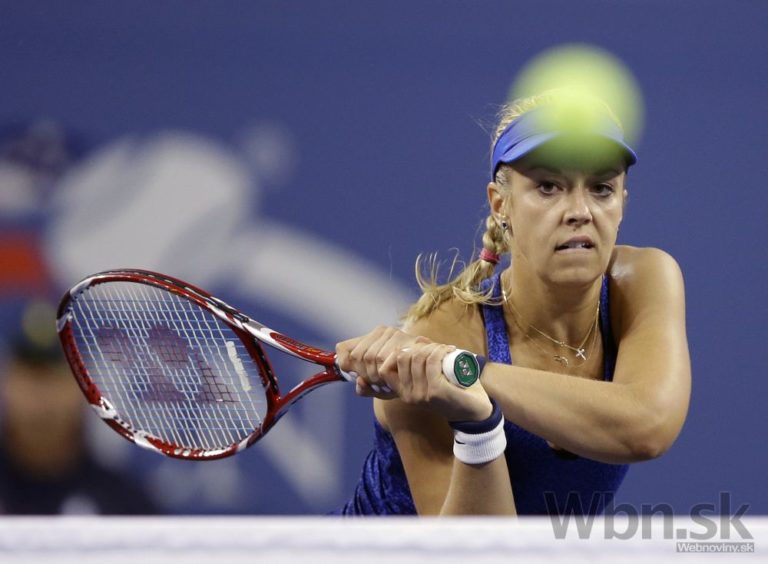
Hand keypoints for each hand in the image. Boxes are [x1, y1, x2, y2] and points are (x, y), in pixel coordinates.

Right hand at [336, 327, 491, 421]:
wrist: (474, 413)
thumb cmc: (453, 392)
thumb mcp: (428, 382)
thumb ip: (417, 370)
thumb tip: (412, 341)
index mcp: (403, 392)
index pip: (384, 368)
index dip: (399, 351)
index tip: (418, 347)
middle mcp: (408, 395)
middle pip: (401, 357)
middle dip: (418, 346)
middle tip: (435, 347)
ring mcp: (421, 394)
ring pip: (417, 356)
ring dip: (431, 346)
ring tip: (444, 349)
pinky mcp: (435, 391)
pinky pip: (430, 361)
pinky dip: (439, 350)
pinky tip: (448, 349)